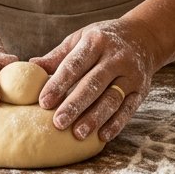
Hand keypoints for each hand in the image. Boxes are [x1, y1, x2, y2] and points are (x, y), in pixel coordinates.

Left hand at [31, 18, 156, 143]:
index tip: (43, 102)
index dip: (59, 83)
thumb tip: (30, 67)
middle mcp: (116, 57)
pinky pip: (128, 109)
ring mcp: (131, 74)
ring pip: (112, 99)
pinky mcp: (141, 90)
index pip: (75, 64)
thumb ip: (58, 56)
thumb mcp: (80, 38)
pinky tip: (102, 136)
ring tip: (77, 134)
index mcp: (96, 41)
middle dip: (75, 104)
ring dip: (95, 118)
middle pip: (94, 83)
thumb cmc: (102, 40)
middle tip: (57, 123)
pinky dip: (116, 124)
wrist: (143, 36)